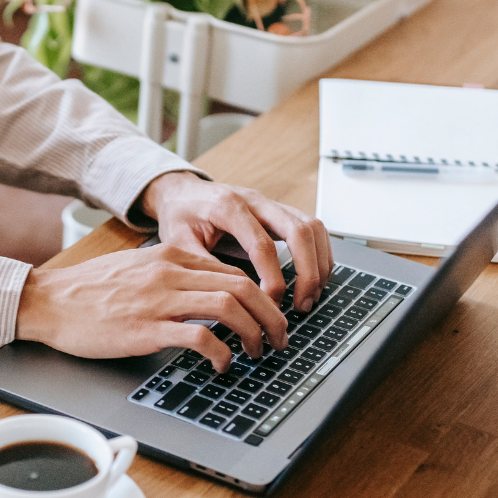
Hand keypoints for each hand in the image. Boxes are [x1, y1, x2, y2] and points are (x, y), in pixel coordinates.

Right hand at [15, 244, 287, 371]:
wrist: (48, 302)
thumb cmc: (89, 291)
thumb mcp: (137, 269)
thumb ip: (172, 274)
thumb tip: (208, 291)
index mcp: (170, 256)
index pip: (234, 270)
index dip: (263, 295)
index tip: (271, 315)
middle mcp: (169, 273)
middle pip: (242, 286)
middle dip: (271, 315)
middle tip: (280, 337)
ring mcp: (159, 300)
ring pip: (229, 307)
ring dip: (255, 332)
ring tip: (260, 352)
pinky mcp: (146, 329)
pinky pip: (199, 337)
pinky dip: (221, 353)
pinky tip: (223, 364)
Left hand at [138, 172, 332, 311]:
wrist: (181, 192)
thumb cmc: (179, 216)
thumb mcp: (178, 243)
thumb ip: (203, 267)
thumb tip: (232, 300)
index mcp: (228, 207)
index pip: (262, 245)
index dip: (273, 279)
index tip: (271, 305)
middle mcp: (255, 200)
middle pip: (299, 230)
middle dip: (308, 272)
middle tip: (302, 305)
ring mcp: (271, 203)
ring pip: (313, 227)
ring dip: (319, 263)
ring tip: (311, 296)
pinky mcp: (279, 211)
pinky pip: (311, 228)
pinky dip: (319, 254)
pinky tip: (313, 278)